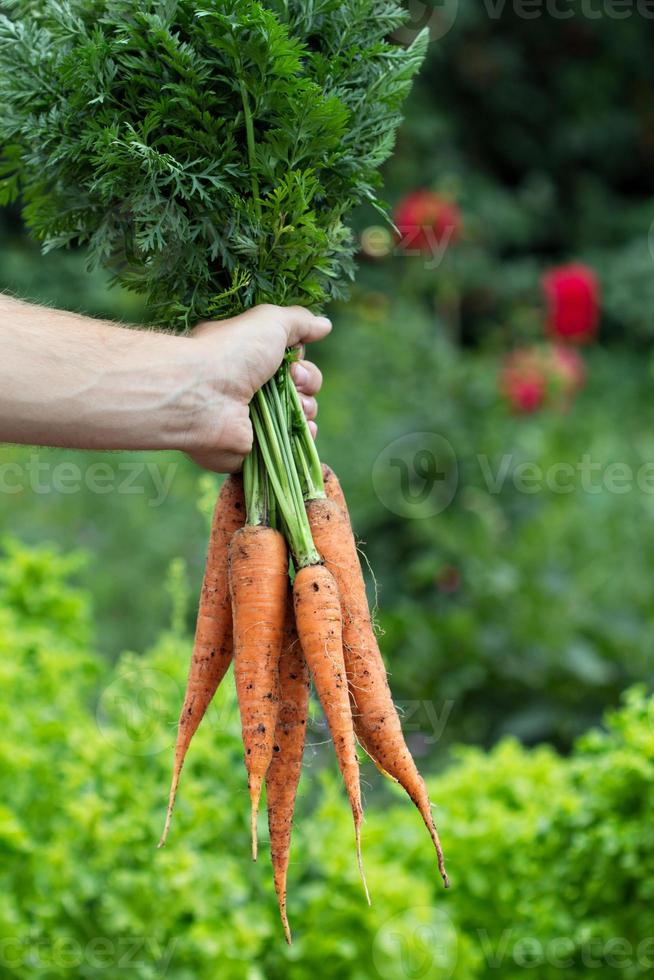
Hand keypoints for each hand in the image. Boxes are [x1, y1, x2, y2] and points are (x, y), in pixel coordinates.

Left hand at [183, 304, 331, 472]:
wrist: (202, 395)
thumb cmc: (231, 352)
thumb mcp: (269, 322)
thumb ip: (299, 321)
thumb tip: (325, 325)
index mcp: (249, 359)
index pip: (289, 362)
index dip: (301, 361)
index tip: (296, 360)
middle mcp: (249, 388)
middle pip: (298, 388)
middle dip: (307, 384)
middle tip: (294, 382)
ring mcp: (251, 420)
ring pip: (297, 416)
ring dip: (307, 409)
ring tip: (298, 407)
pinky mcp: (252, 448)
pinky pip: (288, 446)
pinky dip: (302, 437)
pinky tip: (304, 430)